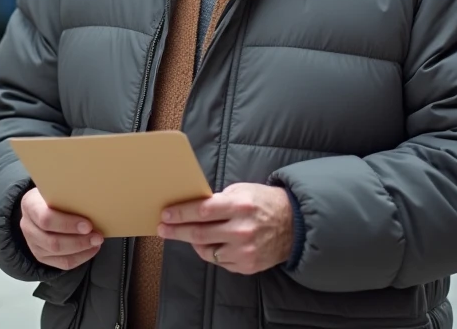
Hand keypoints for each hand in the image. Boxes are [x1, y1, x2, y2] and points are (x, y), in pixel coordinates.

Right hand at [19, 188, 103, 270]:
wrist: (39, 205)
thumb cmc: (53, 195)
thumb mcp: (56, 189)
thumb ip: (69, 195)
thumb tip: (94, 200)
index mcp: (30, 205)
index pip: (45, 219)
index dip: (67, 224)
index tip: (88, 225)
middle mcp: (27, 226)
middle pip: (52, 241)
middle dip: (78, 241)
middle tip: (97, 236)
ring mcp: (33, 244)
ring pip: (57, 253)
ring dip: (81, 249)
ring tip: (97, 241)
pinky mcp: (41, 256)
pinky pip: (62, 263)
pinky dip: (80, 258)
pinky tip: (92, 249)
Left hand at [158, 183, 292, 275]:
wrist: (294, 225)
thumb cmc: (263, 203)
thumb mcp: (242, 191)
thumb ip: (218, 200)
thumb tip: (191, 207)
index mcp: (240, 206)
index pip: (202, 210)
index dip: (180, 213)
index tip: (165, 214)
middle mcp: (242, 230)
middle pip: (199, 233)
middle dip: (177, 231)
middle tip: (163, 228)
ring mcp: (244, 251)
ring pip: (206, 251)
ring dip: (193, 242)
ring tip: (187, 234)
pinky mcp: (247, 265)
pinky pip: (219, 261)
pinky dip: (211, 252)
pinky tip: (211, 243)